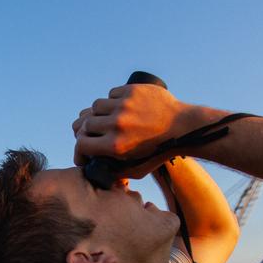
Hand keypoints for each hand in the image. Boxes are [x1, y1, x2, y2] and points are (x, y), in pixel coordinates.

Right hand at [72, 83, 205, 169]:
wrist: (183, 127)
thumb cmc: (159, 151)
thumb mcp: (136, 170)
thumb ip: (114, 172)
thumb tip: (93, 169)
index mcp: (116, 146)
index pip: (81, 143)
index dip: (80, 148)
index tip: (84, 149)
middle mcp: (117, 124)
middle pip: (85, 124)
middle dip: (89, 131)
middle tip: (96, 133)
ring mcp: (124, 105)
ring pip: (96, 106)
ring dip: (100, 114)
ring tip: (110, 118)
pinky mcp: (131, 91)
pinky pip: (111, 94)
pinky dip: (113, 101)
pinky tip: (121, 107)